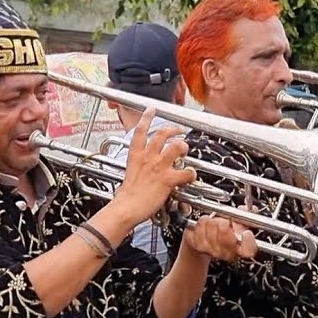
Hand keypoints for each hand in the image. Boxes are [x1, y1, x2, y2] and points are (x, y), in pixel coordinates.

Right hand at [113, 109, 196, 225]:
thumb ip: (139, 167)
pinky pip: (186, 172)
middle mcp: (148, 157)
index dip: (147, 118)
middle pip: (162, 134)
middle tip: (179, 131)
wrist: (127, 207)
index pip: (140, 131)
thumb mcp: (130, 174)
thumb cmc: (127, 196)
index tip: (151, 110)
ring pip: (177, 147)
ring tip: (184, 151)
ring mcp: (159, 167)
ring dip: (183, 147)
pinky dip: (191, 174)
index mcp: (136, 156)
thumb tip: (146, 169)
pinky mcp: (168, 179)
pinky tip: (190, 176)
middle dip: (174, 130)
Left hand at [181, 214, 257, 262]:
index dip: (249, 242)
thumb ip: (245, 217)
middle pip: (225, 232)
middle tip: (223, 222)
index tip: (247, 233)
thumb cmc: (223, 232)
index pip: (248, 250)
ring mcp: (211, 251)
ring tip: (213, 224)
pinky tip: (204, 226)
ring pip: (211, 226)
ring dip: (212, 221)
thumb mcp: (238, 225)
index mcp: (240, 249)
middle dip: (224, 222)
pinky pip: (200, 227)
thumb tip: (246, 208)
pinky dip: (202, 222)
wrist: (204, 241)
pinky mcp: (198, 246)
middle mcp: (226, 253)